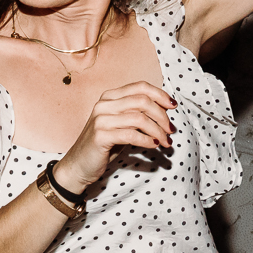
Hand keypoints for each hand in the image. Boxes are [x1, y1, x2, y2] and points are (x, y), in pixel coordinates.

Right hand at [53, 81, 176, 191]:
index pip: (140, 87)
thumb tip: (164, 110)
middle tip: (171, 130)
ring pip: (139, 118)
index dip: (160, 94)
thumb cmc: (105, 145)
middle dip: (162, 116)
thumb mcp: (122, 124)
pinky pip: (131, 135)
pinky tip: (153, 145)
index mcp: (110, 96)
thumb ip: (137, 114)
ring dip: (157, 131)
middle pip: (142, 101)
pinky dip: (146, 140)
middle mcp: (104, 104)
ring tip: (165, 142)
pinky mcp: (100, 136)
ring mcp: (100, 119)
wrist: (79, 165)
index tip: (173, 106)